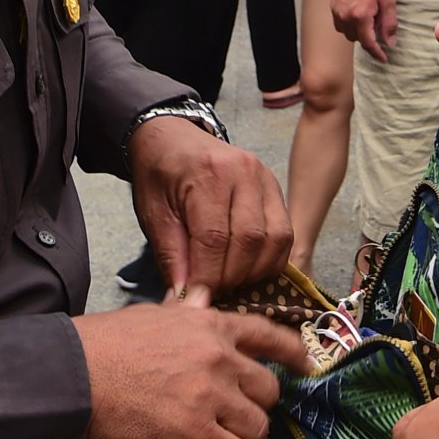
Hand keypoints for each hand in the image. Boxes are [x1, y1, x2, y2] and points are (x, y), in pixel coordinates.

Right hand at [75, 290, 307, 438]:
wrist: (70, 374)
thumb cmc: (101, 347)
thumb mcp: (152, 316)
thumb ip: (185, 316)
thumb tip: (198, 302)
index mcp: (209, 326)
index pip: (269, 336)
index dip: (292, 355)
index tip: (306, 368)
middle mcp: (219, 358)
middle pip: (269, 392)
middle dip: (251, 409)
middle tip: (225, 420)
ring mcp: (210, 396)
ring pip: (257, 429)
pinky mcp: (195, 434)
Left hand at [129, 117, 291, 293]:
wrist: (173, 137)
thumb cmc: (159, 175)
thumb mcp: (153, 214)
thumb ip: (172, 256)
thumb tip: (186, 299)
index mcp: (207, 174)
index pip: (214, 239)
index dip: (208, 277)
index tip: (196, 301)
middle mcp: (244, 172)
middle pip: (250, 241)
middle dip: (231, 277)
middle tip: (212, 293)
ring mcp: (265, 178)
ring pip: (276, 239)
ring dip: (255, 271)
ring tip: (230, 281)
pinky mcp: (276, 187)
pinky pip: (285, 233)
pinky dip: (270, 258)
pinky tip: (248, 267)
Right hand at [332, 0, 398, 61]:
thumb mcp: (388, 0)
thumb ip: (389, 23)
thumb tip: (390, 43)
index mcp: (360, 16)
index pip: (368, 43)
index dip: (377, 53)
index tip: (384, 59)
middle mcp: (345, 17)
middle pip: (357, 39)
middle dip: (368, 37)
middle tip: (379, 22)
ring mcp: (337, 12)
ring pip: (347, 34)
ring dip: (358, 32)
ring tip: (368, 16)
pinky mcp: (332, 7)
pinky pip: (341, 25)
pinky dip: (350, 25)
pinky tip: (358, 13)